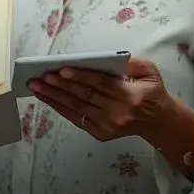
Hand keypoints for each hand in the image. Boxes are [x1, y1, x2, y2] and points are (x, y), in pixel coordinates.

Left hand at [28, 57, 174, 141]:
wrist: (158, 122)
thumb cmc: (151, 91)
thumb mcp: (149, 72)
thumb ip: (131, 63)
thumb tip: (104, 59)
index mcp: (130, 96)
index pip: (101, 84)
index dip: (81, 77)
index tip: (62, 69)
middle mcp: (117, 113)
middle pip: (84, 96)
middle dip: (60, 86)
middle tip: (40, 76)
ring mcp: (107, 126)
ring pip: (76, 108)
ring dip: (53, 97)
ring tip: (35, 86)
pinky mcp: (100, 133)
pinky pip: (75, 118)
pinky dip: (59, 107)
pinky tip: (46, 98)